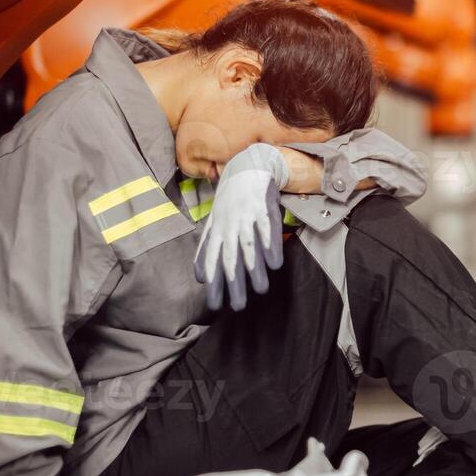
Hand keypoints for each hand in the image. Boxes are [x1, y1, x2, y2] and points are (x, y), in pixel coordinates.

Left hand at [194, 143, 288, 310]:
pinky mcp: (263, 208)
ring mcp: (246, 217)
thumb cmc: (230, 202)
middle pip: (230, 258)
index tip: (215, 305)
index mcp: (217, 231)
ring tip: (261, 290)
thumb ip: (206, 250)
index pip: (212, 261)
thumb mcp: (213, 224)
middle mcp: (229, 226)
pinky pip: (266, 229)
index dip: (214, 283)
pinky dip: (271, 245)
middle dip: (234, 284)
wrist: (246, 169)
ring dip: (254, 269)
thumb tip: (199, 278)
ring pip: (249, 246)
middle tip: (239, 306)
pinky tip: (275, 263)